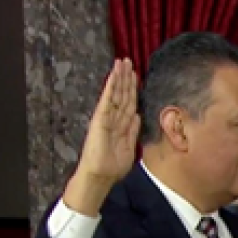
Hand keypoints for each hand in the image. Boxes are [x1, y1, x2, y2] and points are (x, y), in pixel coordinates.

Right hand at [64, 58, 140, 215]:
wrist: (101, 175)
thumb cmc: (113, 166)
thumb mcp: (129, 146)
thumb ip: (132, 131)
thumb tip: (137, 116)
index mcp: (121, 125)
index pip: (129, 103)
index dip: (132, 89)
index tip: (135, 75)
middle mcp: (114, 118)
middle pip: (122, 94)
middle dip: (126, 78)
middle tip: (128, 61)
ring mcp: (106, 117)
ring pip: (115, 93)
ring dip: (119, 77)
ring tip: (122, 62)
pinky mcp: (100, 118)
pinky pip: (107, 99)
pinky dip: (111, 86)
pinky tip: (114, 74)